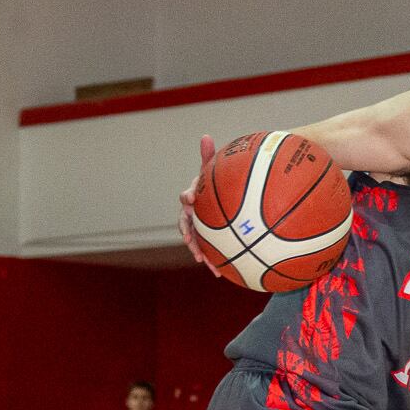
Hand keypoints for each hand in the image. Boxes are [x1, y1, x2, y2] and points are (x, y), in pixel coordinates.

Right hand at [178, 134, 218, 273]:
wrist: (224, 201)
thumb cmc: (215, 185)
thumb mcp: (212, 171)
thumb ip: (208, 157)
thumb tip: (205, 136)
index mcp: (192, 199)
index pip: (186, 197)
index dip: (187, 197)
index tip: (191, 198)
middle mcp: (192, 215)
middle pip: (186, 225)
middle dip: (188, 234)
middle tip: (190, 240)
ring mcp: (199, 229)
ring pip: (195, 242)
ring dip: (198, 252)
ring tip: (204, 261)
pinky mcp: (208, 241)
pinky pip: (209, 252)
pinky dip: (213, 262)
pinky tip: (221, 274)